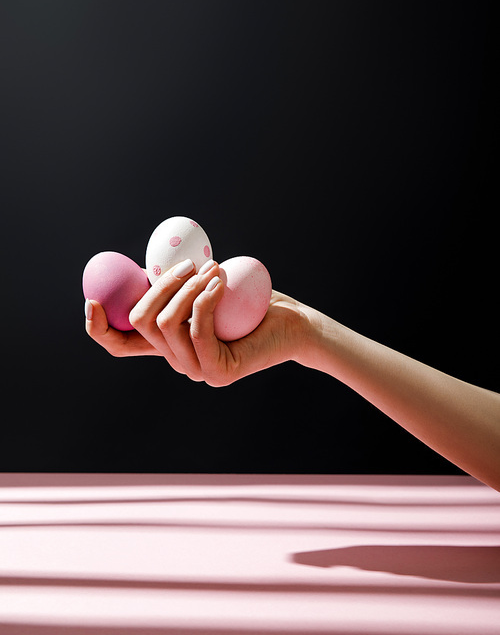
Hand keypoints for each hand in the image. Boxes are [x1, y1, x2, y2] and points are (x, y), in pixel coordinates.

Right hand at [85, 260, 306, 385]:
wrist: (291, 321)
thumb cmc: (249, 298)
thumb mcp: (204, 282)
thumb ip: (177, 280)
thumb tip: (146, 262)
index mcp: (168, 342)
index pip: (120, 345)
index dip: (99, 328)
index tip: (92, 300)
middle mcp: (177, 360)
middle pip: (142, 323)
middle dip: (160, 286)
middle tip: (188, 265)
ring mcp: (197, 370)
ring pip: (167, 325)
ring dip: (187, 288)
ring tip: (214, 269)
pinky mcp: (219, 372)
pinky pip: (198, 330)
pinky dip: (205, 299)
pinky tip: (220, 282)